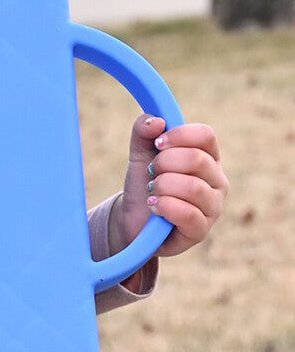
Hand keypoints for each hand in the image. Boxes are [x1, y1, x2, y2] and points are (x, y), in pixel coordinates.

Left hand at [112, 114, 227, 258]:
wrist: (134, 219)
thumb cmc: (145, 184)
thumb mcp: (140, 154)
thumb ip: (143, 132)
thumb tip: (156, 121)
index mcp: (207, 157)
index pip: (206, 135)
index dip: (179, 135)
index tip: (157, 143)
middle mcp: (217, 180)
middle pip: (197, 159)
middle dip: (164, 163)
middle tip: (151, 172)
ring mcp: (213, 207)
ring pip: (193, 187)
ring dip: (162, 186)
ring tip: (152, 191)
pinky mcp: (201, 230)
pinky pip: (188, 214)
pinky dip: (164, 206)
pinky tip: (153, 206)